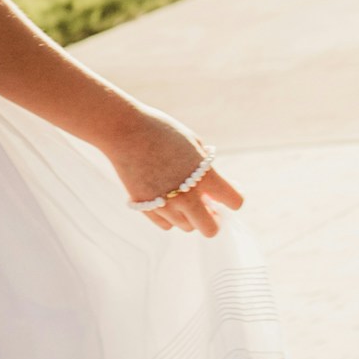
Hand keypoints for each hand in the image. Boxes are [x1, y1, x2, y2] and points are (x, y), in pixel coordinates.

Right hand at [108, 107, 242, 238]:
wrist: (123, 129)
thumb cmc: (161, 131)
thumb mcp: (193, 143)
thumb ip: (206, 167)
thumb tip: (212, 190)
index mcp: (204, 177)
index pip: (235, 202)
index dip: (232, 200)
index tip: (223, 195)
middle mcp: (186, 196)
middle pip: (210, 229)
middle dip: (213, 220)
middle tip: (207, 207)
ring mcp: (164, 205)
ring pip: (186, 227)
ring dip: (190, 216)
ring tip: (182, 197)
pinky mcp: (145, 207)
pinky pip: (165, 224)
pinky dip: (169, 216)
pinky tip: (166, 198)